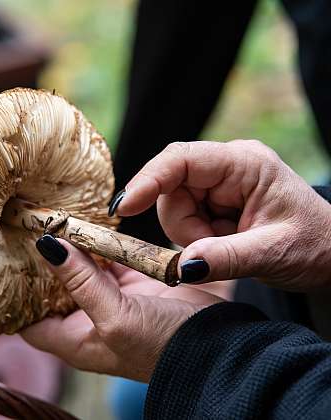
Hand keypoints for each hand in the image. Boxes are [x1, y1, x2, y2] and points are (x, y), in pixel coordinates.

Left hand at [21, 236, 220, 381]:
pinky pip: (109, 256)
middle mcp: (88, 319)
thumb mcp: (116, 318)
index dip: (14, 296)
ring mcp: (111, 298)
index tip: (4, 261)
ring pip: (80, 266)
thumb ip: (81, 282)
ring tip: (52, 217)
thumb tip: (47, 246)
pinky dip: (100, 241)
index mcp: (74, 340)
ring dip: (71, 245)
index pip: (29, 321)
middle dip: (42, 261)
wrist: (218, 344)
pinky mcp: (133, 281)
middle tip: (26, 227)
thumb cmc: (164, 347)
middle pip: (52, 287)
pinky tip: (90, 221)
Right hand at [116, 140, 330, 289]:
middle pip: (170, 188)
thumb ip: (225, 258)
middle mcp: (226, 166)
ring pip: (172, 206)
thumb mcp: (273, 253)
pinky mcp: (211, 199)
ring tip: (226, 246)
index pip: (182, 160)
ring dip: (189, 234)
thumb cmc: (316, 245)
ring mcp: (217, 182)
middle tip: (212, 249)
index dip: (148, 180)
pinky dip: (194, 237)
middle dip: (182, 225)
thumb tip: (180, 267)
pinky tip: (221, 243)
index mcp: (245, 164)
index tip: (126, 208)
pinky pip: (182, 217)